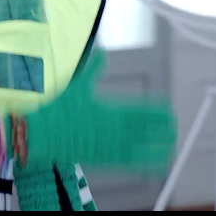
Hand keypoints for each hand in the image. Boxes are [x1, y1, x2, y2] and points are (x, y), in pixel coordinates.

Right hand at [6, 52, 176, 172]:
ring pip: (141, 148)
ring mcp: (109, 146)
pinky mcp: (102, 159)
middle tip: (175, 128)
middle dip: (162, 130)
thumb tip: (101, 52)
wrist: (40, 134)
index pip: (142, 111)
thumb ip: (92, 68)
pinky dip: (144, 162)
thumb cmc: (57, 108)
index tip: (170, 111)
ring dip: (158, 147)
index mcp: (110, 110)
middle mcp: (114, 130)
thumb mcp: (76, 84)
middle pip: (146, 131)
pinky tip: (155, 164)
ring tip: (171, 146)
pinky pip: (129, 162)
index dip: (158, 112)